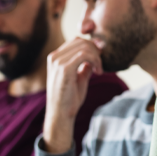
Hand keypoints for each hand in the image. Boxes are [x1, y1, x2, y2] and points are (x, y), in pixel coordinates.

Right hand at [43, 37, 102, 153]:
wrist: (61, 114)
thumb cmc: (69, 99)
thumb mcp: (79, 78)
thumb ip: (85, 66)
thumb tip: (95, 57)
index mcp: (55, 58)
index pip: (76, 41)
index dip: (91, 45)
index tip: (101, 56)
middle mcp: (54, 57)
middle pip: (81, 41)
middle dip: (95, 50)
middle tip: (101, 64)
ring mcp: (58, 62)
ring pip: (84, 47)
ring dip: (97, 57)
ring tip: (100, 69)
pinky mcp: (64, 69)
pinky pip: (85, 55)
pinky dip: (95, 61)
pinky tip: (98, 72)